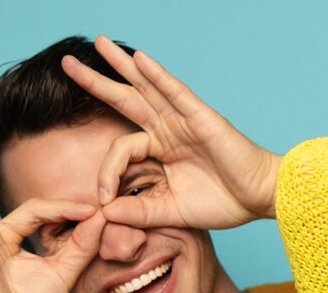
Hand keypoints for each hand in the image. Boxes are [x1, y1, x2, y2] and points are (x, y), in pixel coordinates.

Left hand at [62, 37, 281, 230]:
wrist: (259, 199)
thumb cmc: (223, 205)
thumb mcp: (172, 212)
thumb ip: (139, 211)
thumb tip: (105, 212)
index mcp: (161, 152)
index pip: (122, 149)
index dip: (106, 171)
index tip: (102, 198)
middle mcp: (169, 131)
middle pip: (126, 100)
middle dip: (97, 82)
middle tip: (67, 63)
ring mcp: (184, 121)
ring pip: (146, 87)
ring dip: (121, 65)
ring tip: (98, 44)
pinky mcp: (201, 118)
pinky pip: (176, 92)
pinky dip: (158, 75)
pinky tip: (140, 59)